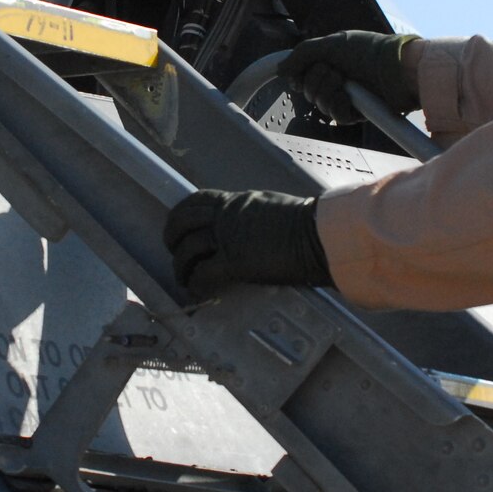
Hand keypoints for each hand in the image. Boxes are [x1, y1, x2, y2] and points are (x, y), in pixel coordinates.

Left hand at [163, 189, 330, 296]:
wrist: (320, 235)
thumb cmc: (309, 224)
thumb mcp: (273, 208)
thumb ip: (254, 214)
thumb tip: (252, 227)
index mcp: (238, 201)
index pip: (196, 200)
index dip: (180, 216)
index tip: (179, 228)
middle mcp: (228, 215)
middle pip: (182, 221)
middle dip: (171, 238)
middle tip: (174, 252)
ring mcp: (229, 238)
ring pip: (188, 249)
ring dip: (181, 267)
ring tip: (184, 278)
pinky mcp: (235, 262)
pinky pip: (203, 273)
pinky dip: (195, 283)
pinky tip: (197, 291)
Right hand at [280, 31, 418, 123]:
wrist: (396, 68)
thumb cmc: (369, 51)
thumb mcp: (331, 44)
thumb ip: (302, 54)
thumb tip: (280, 69)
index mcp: (329, 62)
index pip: (301, 75)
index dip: (301, 74)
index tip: (311, 66)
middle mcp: (336, 80)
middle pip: (307, 90)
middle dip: (318, 80)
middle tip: (335, 71)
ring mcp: (346, 98)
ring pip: (320, 104)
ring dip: (330, 91)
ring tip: (346, 82)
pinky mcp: (356, 114)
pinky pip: (336, 116)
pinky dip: (340, 104)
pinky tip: (350, 97)